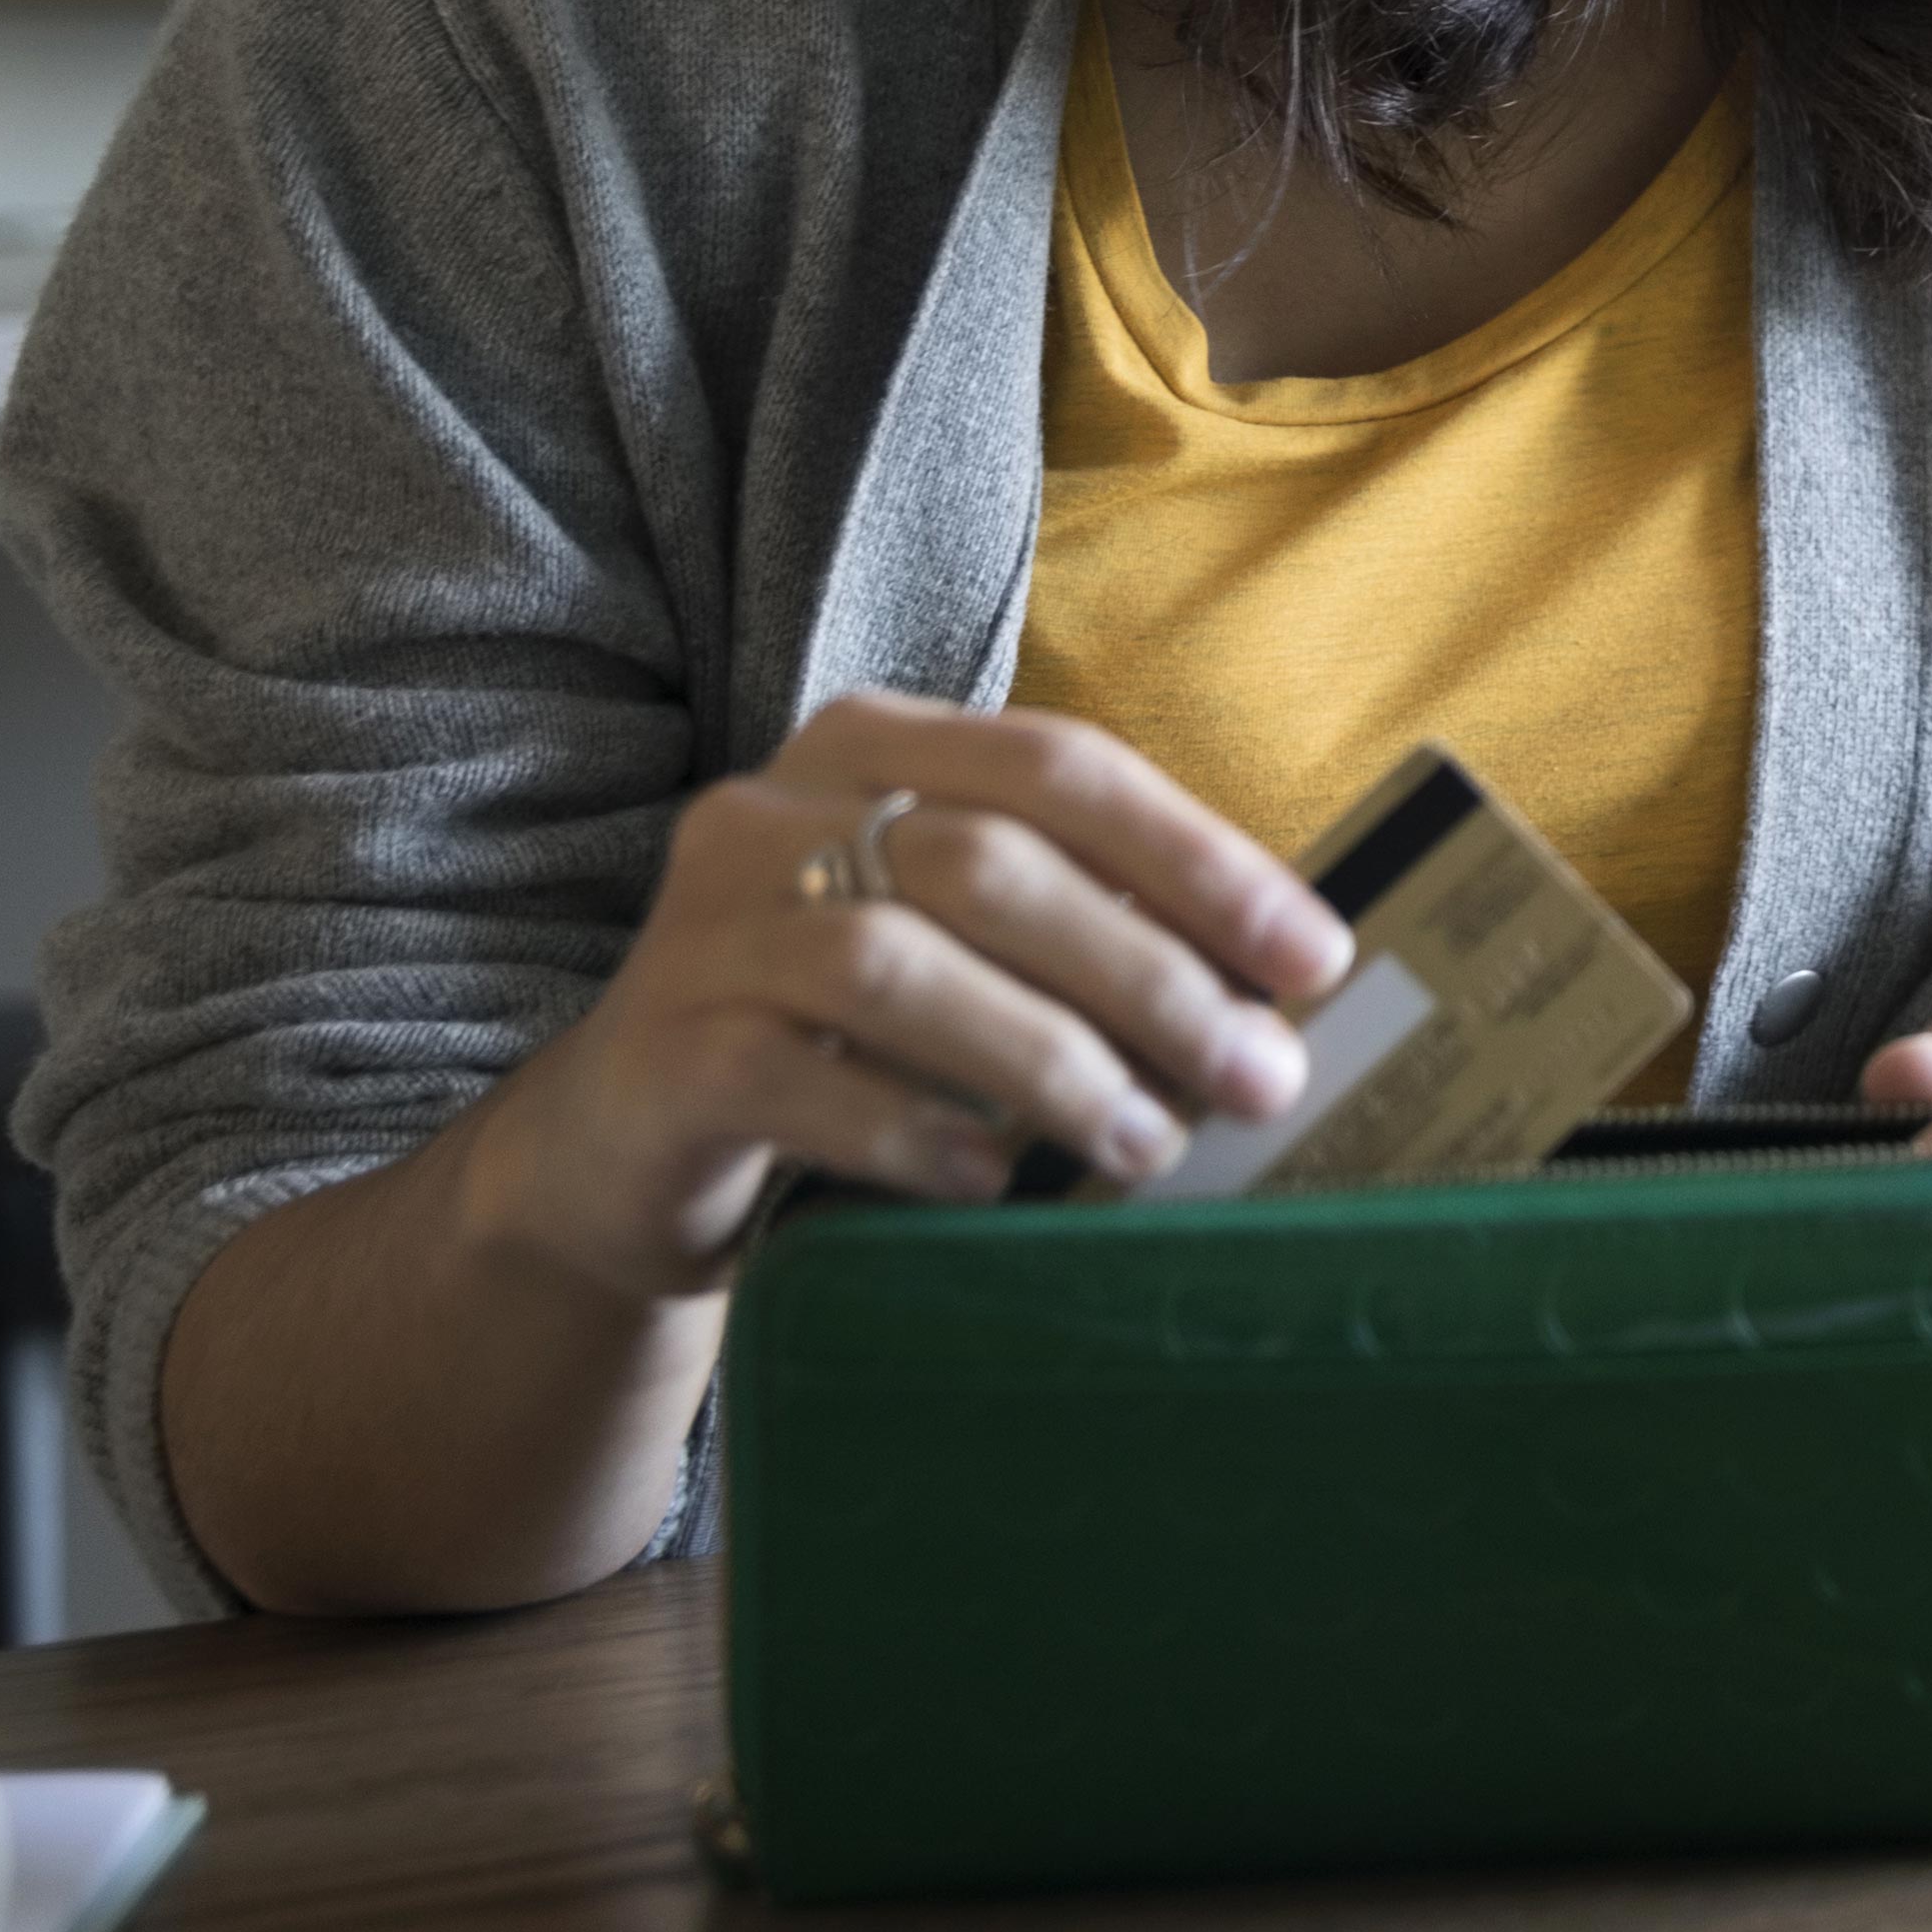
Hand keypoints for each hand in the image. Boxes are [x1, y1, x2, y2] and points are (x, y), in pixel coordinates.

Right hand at [461, 693, 1353, 1303]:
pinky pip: (798, 1081)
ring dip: (1049, 1060)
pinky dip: (913, 1129)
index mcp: (872, 749)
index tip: (1313, 960)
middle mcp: (774, 811)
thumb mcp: (957, 948)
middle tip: (1260, 1076)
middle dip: (1149, 973)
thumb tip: (1274, 994)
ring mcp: (704, 928)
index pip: (1060, 768)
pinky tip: (991, 1183)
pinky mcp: (664, 1052)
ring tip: (1148, 1143)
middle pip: (992, 862)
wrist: (619, 1150)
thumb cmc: (839, 1037)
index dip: (1198, 857)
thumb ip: (1081, 927)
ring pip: (898, 965)